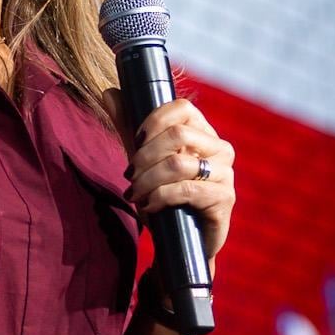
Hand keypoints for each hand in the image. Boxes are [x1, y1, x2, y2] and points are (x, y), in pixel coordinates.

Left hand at [101, 91, 235, 263]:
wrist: (181, 243)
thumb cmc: (166, 197)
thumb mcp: (143, 159)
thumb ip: (128, 126)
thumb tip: (109, 92)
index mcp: (204, 134)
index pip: (183, 108)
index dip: (153, 121)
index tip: (135, 141)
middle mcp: (220, 149)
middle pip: (178, 135)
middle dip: (144, 156)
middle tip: (130, 175)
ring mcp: (225, 175)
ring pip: (178, 164)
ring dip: (147, 180)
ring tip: (135, 194)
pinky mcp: (224, 199)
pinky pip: (185, 190)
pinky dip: (159, 198)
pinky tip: (149, 207)